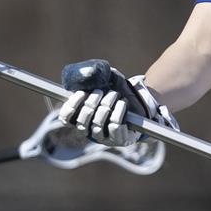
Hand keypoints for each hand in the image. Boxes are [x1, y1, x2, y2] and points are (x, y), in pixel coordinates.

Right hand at [58, 60, 177, 147]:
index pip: (66, 118)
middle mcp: (90, 131)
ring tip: (115, 95)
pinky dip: (118, 113)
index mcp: (83, 118)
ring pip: (97, 124)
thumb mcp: (109, 81)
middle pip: (82, 121)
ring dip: (106, 106)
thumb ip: (99, 75)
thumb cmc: (122, 93)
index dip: (71, 106)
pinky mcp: (119, 139)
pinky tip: (123, 104)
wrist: (143, 104)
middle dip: (91, 102)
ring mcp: (105, 138)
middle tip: (100, 91)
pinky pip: (114, 127)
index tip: (81, 93)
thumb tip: (89, 70)